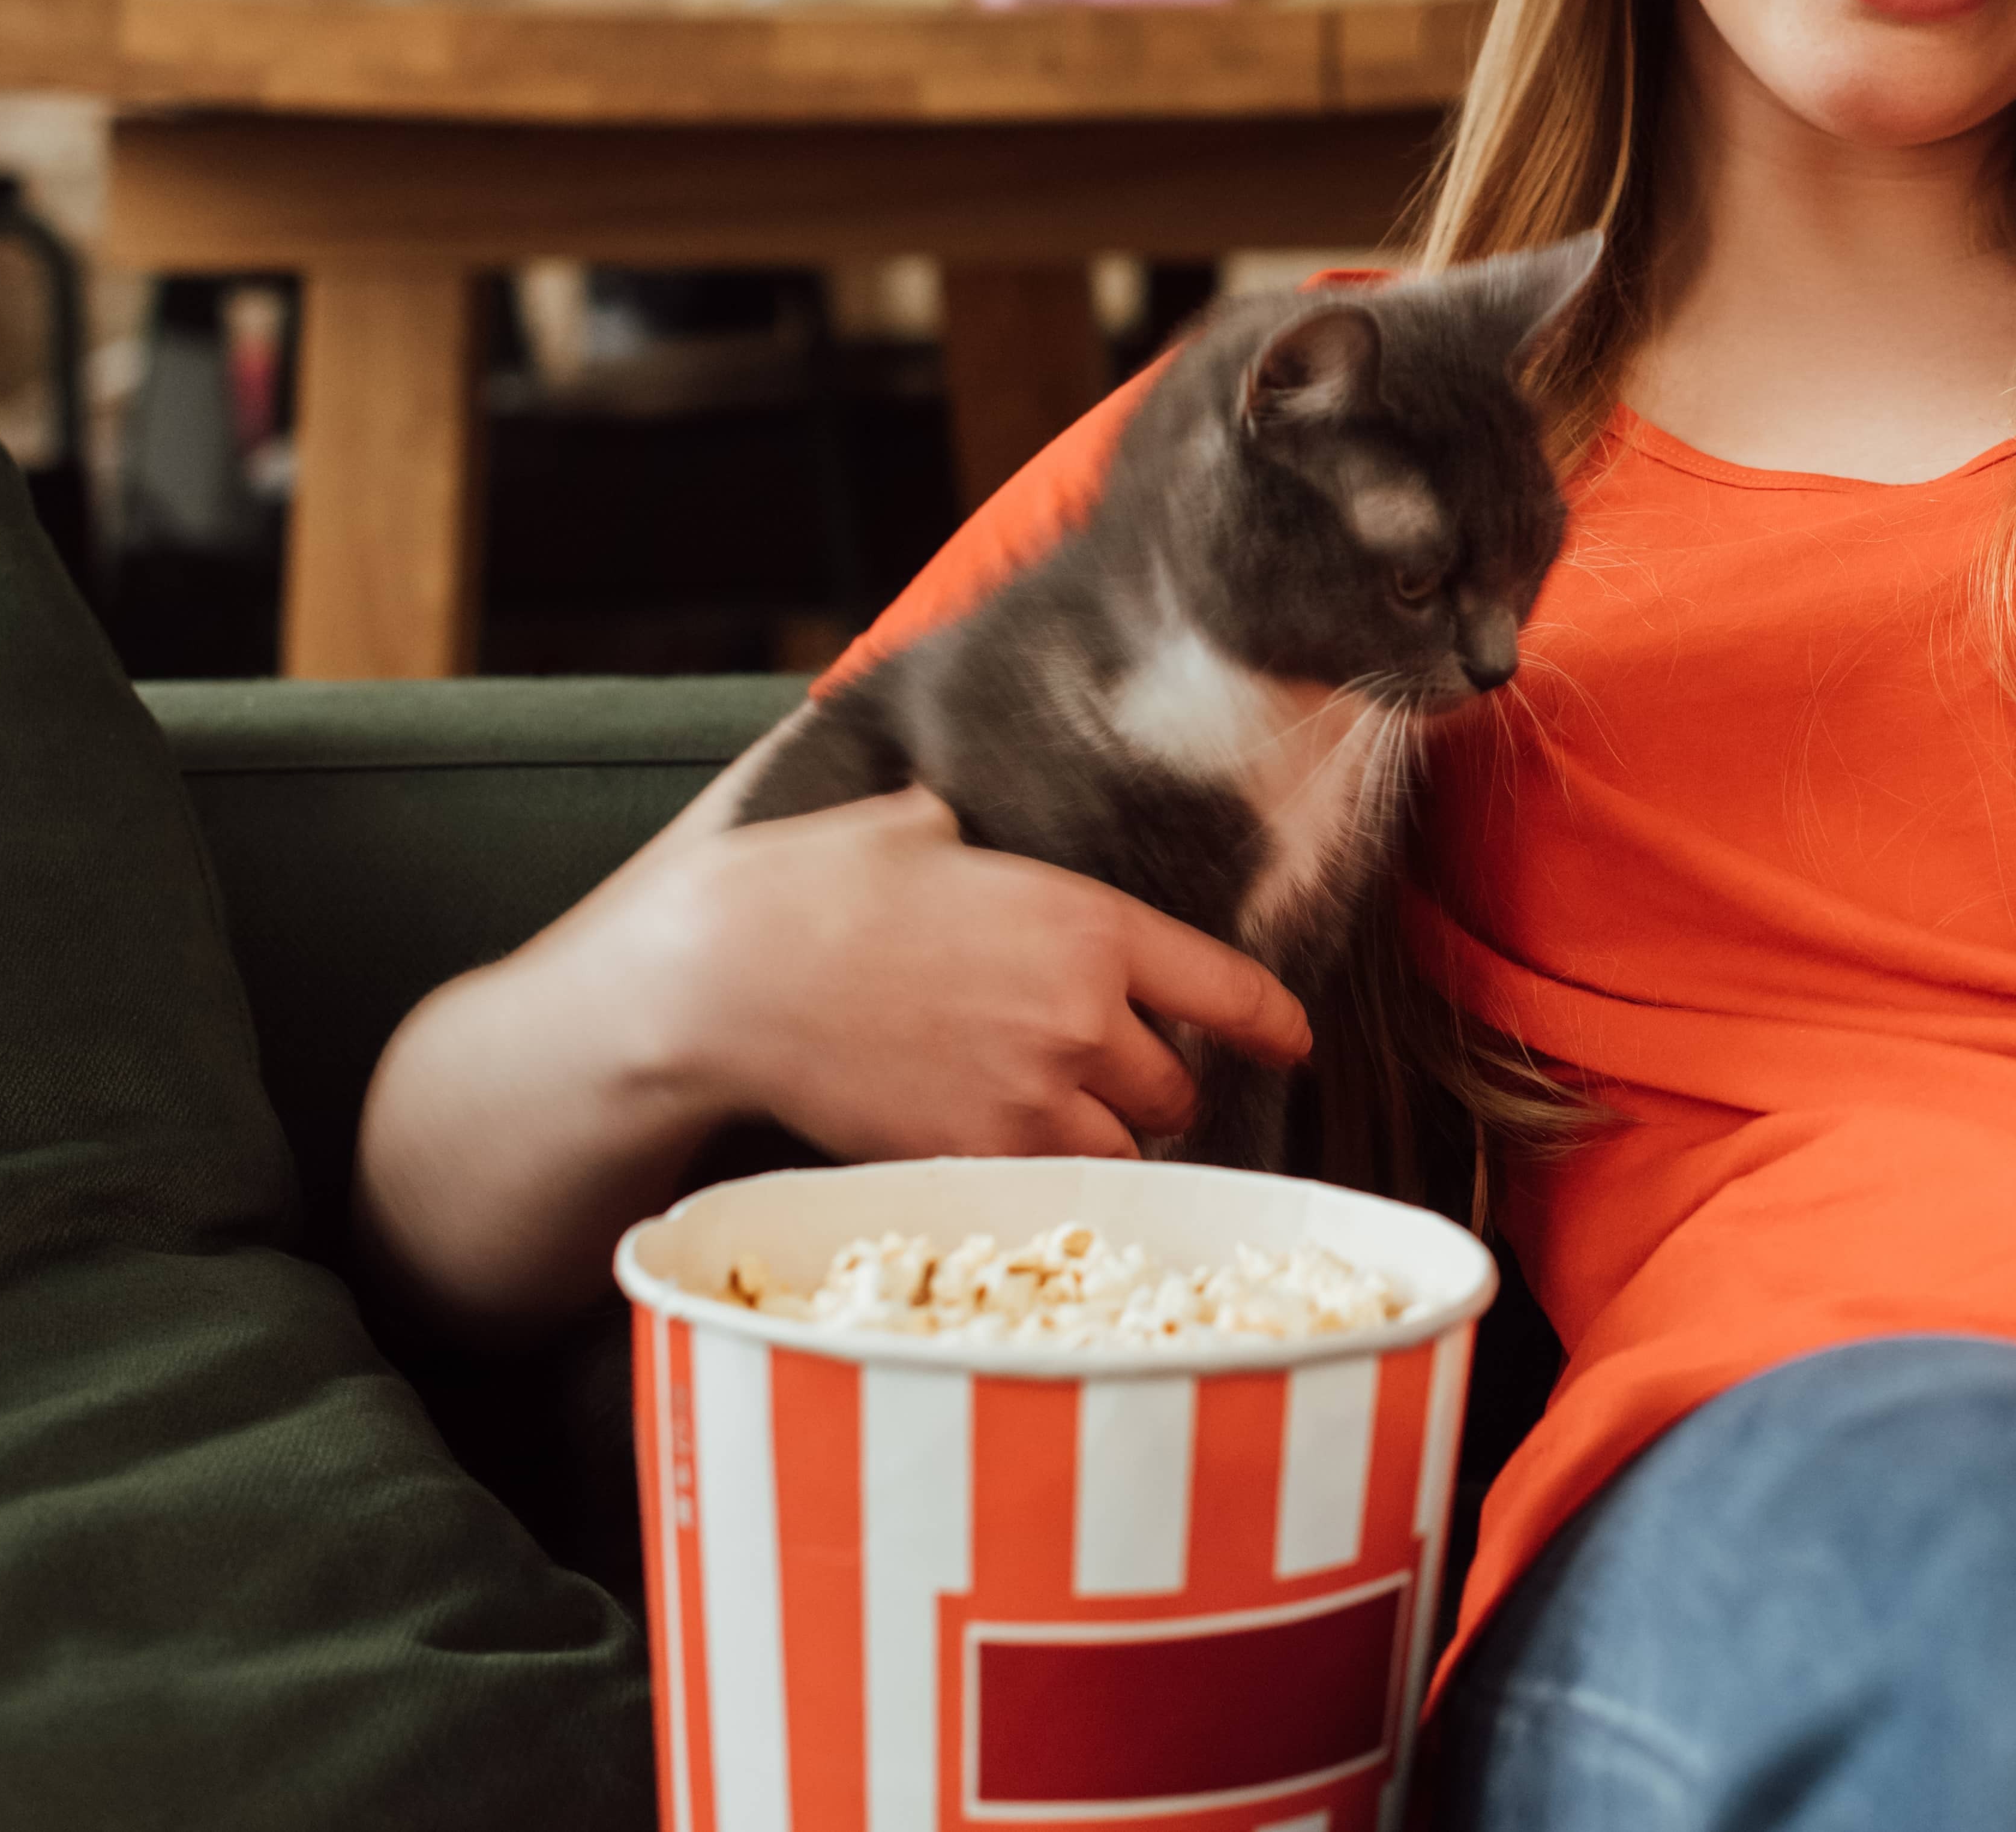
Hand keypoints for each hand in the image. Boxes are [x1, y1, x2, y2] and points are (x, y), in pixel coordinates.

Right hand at [622, 783, 1312, 1162]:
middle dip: (1158, 1085)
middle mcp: (1080, 1021)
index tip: (1291, 1041)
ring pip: (1121, 1152)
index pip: (1228, 991)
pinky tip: (1009, 1148)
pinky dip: (1044, 1179)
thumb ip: (988, 841)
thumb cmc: (815, 886)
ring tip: (1064, 1119)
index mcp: (1089, 927)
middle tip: (1120, 1073)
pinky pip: (1047, 1190)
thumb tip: (975, 825)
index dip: (1269, 1024)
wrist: (724, 975)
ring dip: (1106, 1142)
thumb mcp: (924, 827)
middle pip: (1176, 1089)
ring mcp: (1026, 1101)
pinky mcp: (967, 1158)